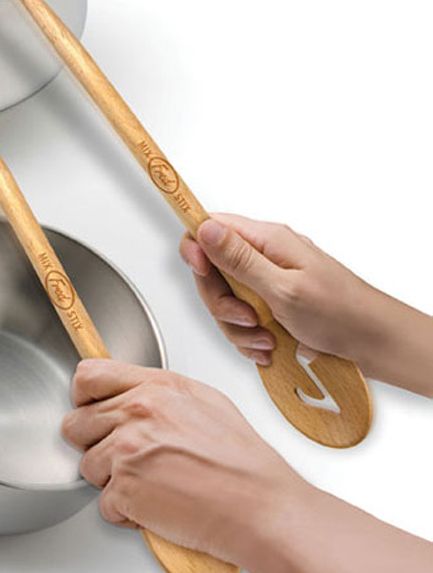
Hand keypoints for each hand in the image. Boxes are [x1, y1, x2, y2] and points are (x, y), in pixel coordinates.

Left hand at [63, 359, 432, 572]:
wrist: (260, 506)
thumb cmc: (242, 459)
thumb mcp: (204, 399)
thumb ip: (158, 391)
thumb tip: (132, 393)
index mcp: (152, 389)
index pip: (88, 377)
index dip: (83, 395)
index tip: (89, 407)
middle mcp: (134, 415)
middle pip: (76, 424)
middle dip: (94, 441)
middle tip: (122, 454)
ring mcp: (126, 453)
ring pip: (87, 465)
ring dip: (110, 479)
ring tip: (147, 482)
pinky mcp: (125, 492)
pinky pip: (104, 504)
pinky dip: (124, 511)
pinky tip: (153, 504)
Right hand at [179, 214, 432, 393]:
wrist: (374, 342)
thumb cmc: (340, 312)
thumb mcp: (283, 288)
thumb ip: (240, 260)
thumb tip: (205, 228)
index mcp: (266, 240)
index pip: (210, 226)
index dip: (196, 248)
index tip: (202, 272)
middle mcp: (264, 255)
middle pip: (212, 271)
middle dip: (220, 301)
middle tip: (246, 318)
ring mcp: (266, 280)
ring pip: (224, 299)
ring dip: (238, 326)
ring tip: (266, 339)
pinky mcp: (269, 303)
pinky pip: (240, 319)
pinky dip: (249, 337)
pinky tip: (269, 346)